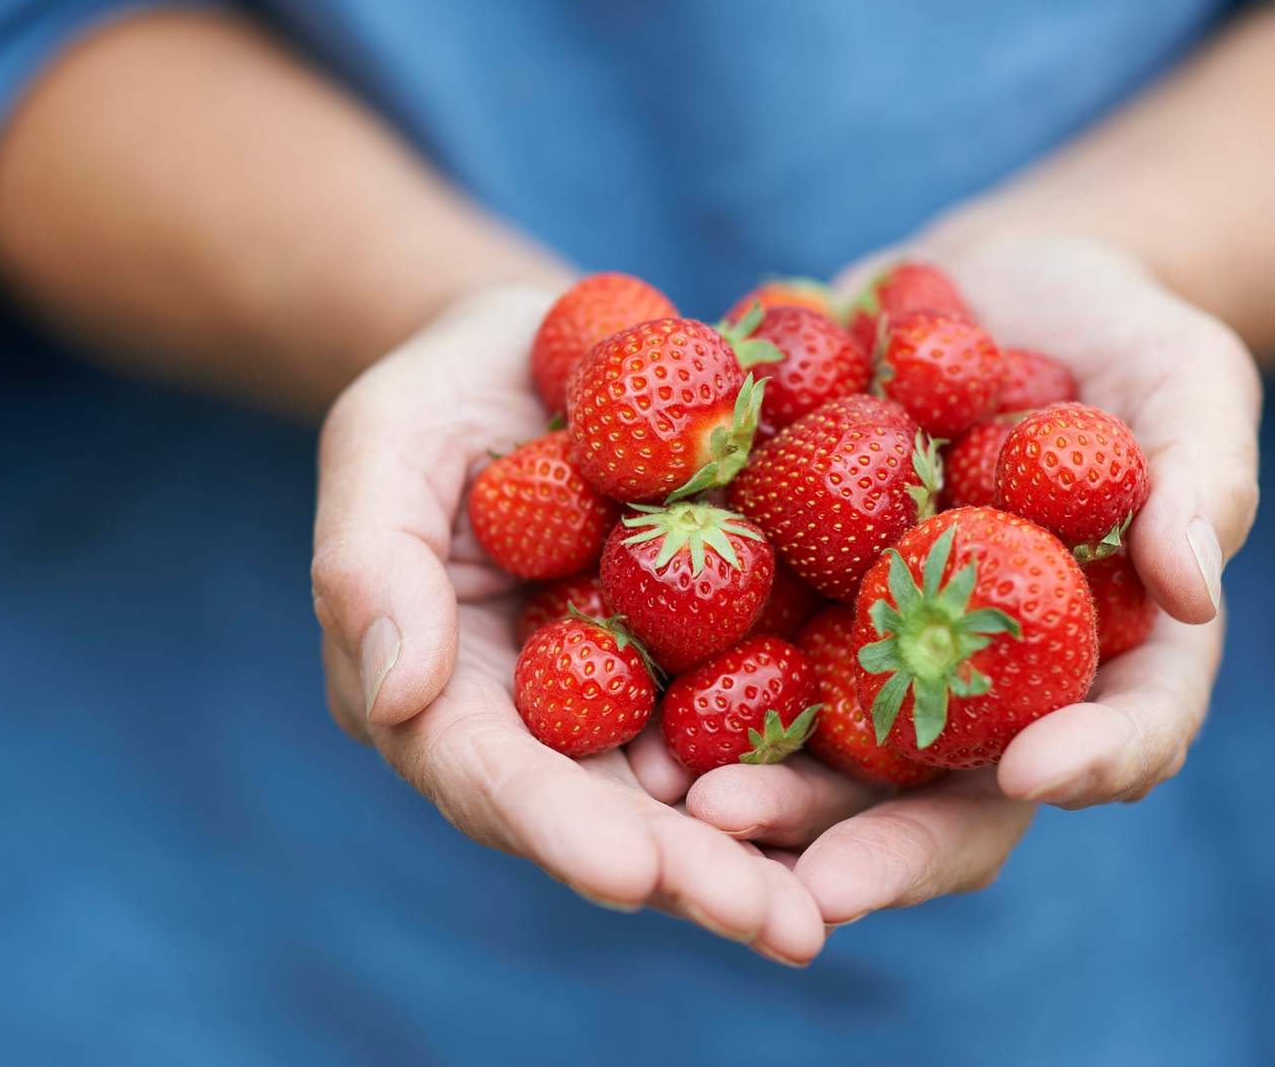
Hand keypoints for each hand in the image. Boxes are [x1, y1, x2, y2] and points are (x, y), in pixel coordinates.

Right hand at [311, 286, 827, 964]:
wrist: (549, 348)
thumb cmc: (440, 394)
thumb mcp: (382, 445)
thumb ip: (368, 564)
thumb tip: (394, 696)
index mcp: (451, 699)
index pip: (495, 778)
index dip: (561, 828)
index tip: (630, 872)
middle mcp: (555, 724)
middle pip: (618, 815)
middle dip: (694, 875)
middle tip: (781, 927)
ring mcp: (649, 695)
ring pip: (709, 790)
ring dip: (775, 851)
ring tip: (841, 902)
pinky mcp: (729, 650)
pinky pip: (780, 707)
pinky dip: (830, 755)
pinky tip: (906, 794)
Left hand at [685, 233, 1259, 924]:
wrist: (991, 286)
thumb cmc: (1126, 336)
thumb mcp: (1190, 383)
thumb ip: (1204, 481)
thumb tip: (1195, 590)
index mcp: (1100, 661)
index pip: (1117, 738)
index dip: (1088, 764)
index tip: (1036, 771)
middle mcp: (983, 686)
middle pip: (944, 792)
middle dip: (880, 840)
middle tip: (813, 879)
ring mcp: (881, 651)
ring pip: (829, 755)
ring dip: (770, 794)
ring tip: (697, 806)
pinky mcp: (795, 598)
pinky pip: (741, 656)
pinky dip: (690, 687)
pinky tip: (625, 698)